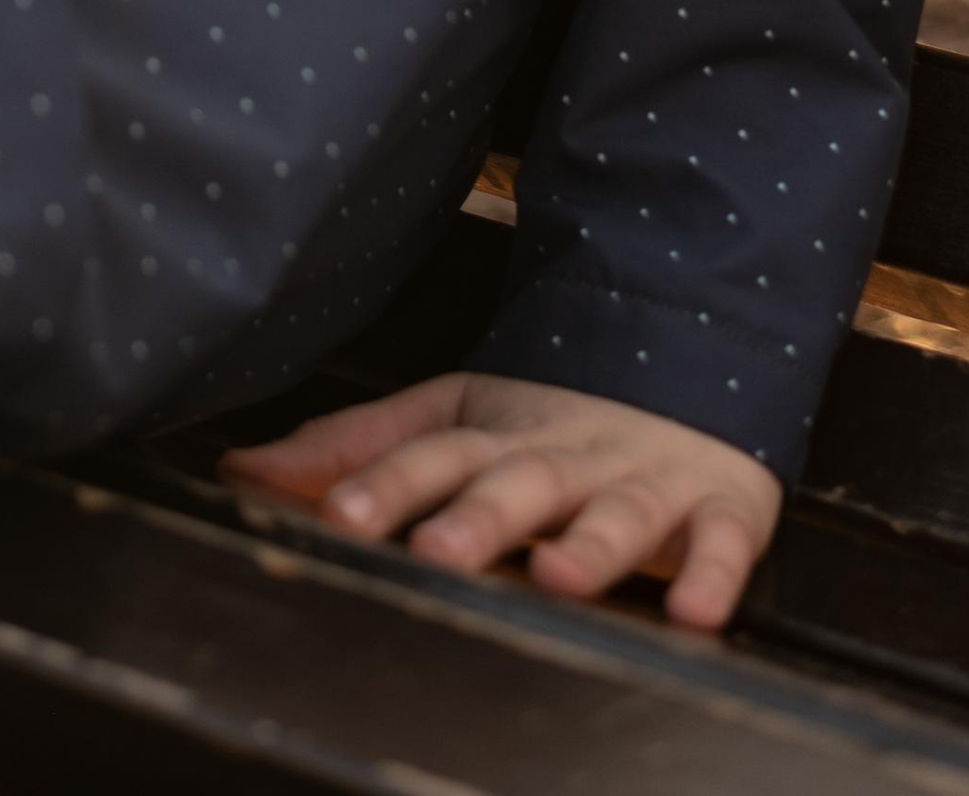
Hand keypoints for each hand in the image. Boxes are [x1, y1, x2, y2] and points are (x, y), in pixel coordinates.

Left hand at [222, 373, 781, 629]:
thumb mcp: (452, 418)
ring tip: (558, 573)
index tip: (337, 515)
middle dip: (479, 518)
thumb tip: (245, 469)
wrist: (687, 360)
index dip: (385, 483)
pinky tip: (696, 610)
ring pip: (619, 511)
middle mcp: (567, 456)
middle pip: (519, 482)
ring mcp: (646, 478)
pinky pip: (723, 541)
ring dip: (592, 543)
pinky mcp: (721, 505)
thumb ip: (357, 447)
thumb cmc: (551, 417)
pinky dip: (713, 574)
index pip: (432, 455)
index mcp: (497, 436)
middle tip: (437, 551)